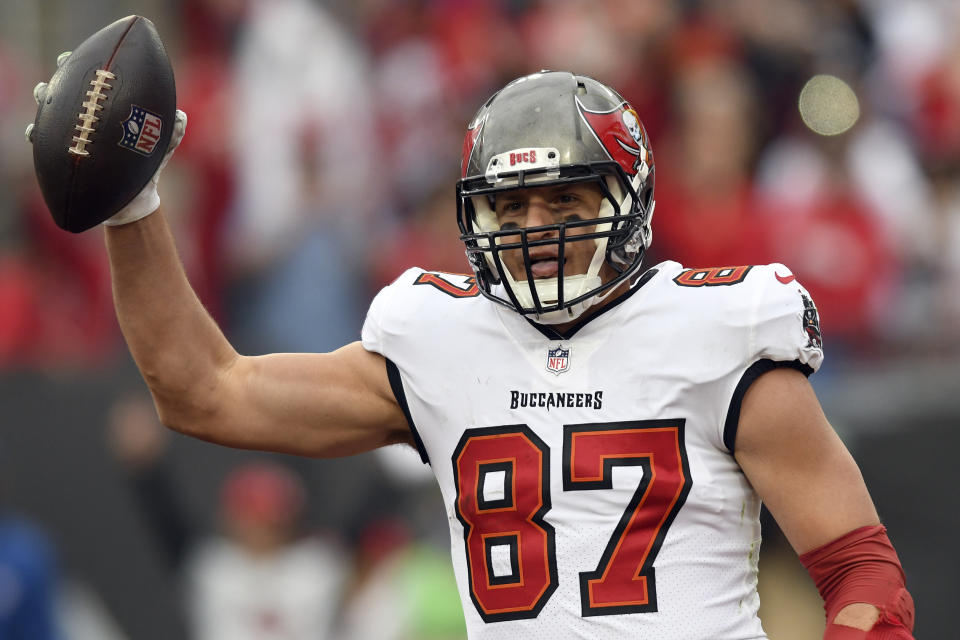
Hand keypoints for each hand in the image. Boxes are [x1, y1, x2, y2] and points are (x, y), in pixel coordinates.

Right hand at [26, 51, 186, 226]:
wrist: (134, 199)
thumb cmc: (148, 166)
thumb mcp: (163, 145)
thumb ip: (173, 130)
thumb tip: (179, 116)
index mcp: (109, 109)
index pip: (93, 79)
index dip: (84, 63)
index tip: (81, 56)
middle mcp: (87, 117)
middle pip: (65, 87)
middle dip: (60, 75)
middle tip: (62, 71)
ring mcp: (71, 135)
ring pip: (47, 109)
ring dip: (44, 97)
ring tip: (45, 94)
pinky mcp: (61, 156)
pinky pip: (40, 140)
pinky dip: (35, 132)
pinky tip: (35, 130)